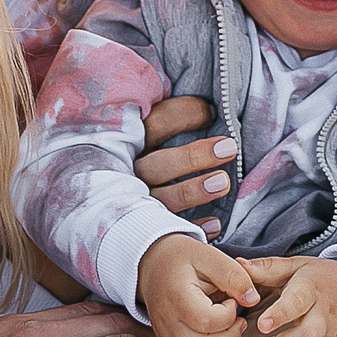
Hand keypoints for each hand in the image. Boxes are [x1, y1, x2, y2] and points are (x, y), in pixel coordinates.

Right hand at [137, 95, 235, 224]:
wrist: (108, 212)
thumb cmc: (147, 159)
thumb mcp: (149, 137)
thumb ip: (169, 122)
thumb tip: (208, 105)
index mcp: (130, 145)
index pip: (155, 125)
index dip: (183, 115)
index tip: (212, 112)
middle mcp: (130, 175)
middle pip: (157, 166)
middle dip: (193, 156)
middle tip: (229, 147)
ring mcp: (136, 204)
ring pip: (162, 199)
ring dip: (193, 191)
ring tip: (223, 182)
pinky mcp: (145, 231)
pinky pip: (168, 231)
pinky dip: (192, 228)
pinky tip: (216, 224)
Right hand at [138, 233, 258, 336]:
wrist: (154, 265)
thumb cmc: (183, 259)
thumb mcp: (209, 255)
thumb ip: (233, 275)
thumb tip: (252, 299)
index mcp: (177, 296)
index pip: (206, 320)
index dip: (228, 315)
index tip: (232, 301)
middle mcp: (167, 320)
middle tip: (239, 320)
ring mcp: (165, 335)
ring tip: (230, 333)